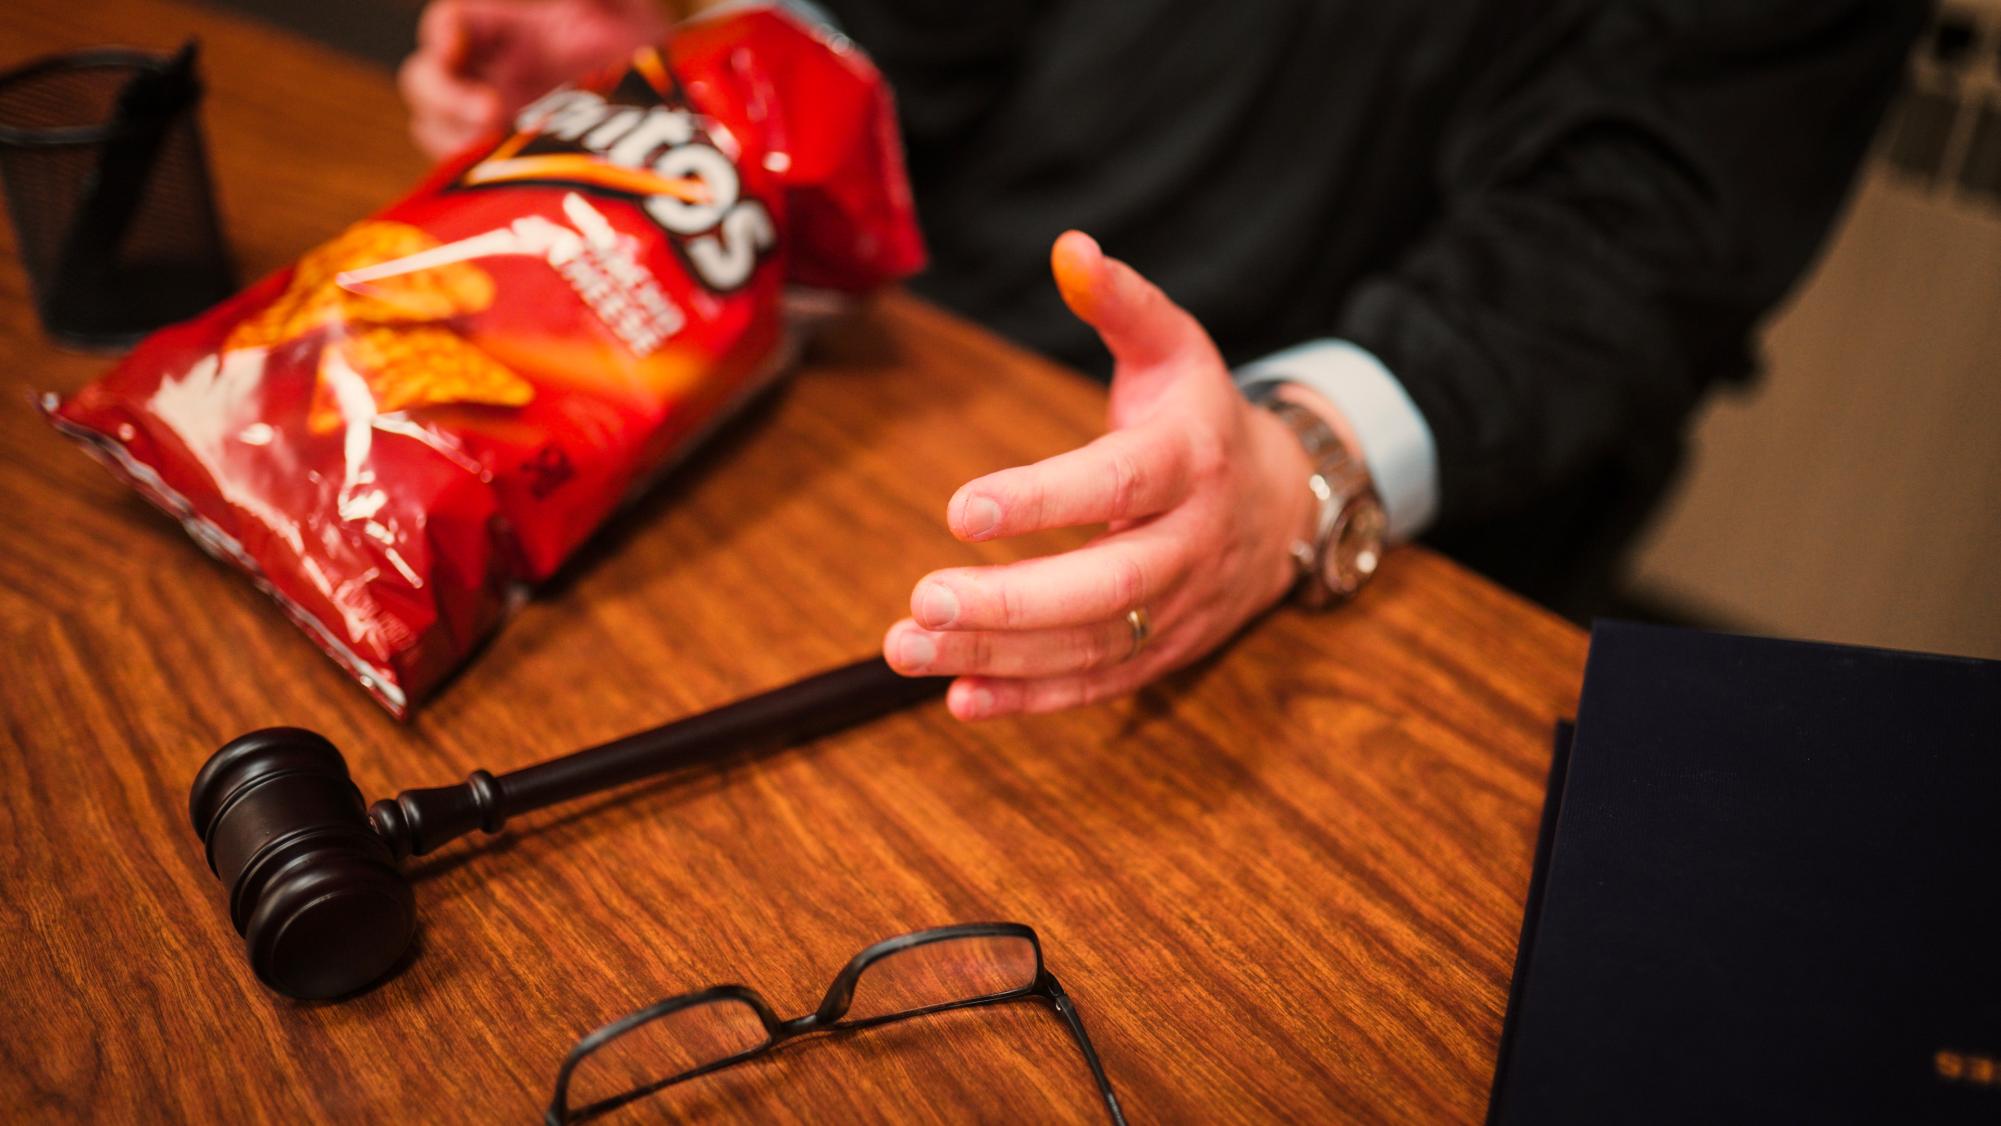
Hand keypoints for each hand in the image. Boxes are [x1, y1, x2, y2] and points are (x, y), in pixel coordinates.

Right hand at [399, 0, 668, 159]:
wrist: (673, 111)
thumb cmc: (644, 48)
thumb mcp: (621, 11)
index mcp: (504, 29)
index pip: (448, 26)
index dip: (440, 37)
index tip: (453, 51)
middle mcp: (491, 75)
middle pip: (427, 83)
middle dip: (443, 97)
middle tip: (489, 113)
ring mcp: (496, 124)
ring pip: (440, 132)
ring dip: (454, 140)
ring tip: (498, 147)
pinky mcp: (510, 167)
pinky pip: (471, 176)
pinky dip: (477, 179)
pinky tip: (511, 181)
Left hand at [884, 231, 1326, 720]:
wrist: (1286, 503)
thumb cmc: (1201, 418)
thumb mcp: (1176, 347)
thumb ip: (1121, 302)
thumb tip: (1069, 247)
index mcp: (1190, 460)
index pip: (1117, 486)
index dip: (1042, 501)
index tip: (958, 510)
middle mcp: (1191, 543)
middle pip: (1108, 589)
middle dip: (1013, 602)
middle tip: (922, 599)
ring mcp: (1181, 609)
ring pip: (1092, 647)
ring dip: (997, 657)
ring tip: (907, 649)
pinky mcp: (1166, 654)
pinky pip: (1098, 686)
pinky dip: (1029, 701)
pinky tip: (958, 698)